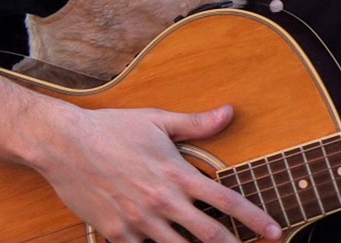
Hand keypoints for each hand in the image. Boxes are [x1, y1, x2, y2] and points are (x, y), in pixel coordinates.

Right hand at [33, 102, 282, 242]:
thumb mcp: (158, 120)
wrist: (66, 145)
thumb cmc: (114, 128)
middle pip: (208, 235)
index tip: (274, 231)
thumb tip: (229, 111)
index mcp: (176, 174)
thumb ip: (196, 123)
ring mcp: (139, 222)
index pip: (225, 200)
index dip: (253, 218)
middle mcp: (162, 202)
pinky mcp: (117, 234)